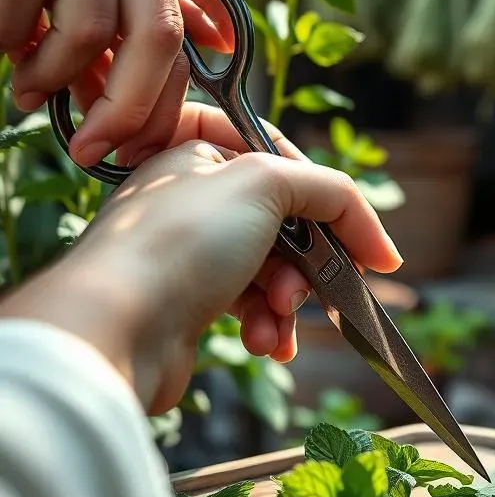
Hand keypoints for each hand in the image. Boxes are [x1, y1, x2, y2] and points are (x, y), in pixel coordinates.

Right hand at [0, 0, 232, 167]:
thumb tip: (212, 46)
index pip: (179, 24)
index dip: (168, 95)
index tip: (144, 142)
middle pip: (157, 36)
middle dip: (130, 107)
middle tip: (94, 148)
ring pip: (87, 33)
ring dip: (54, 76)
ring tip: (27, 88)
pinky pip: (22, 17)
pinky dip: (8, 45)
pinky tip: (1, 44)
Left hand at [0, 108, 403, 413]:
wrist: (115, 331)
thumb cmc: (180, 243)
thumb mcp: (265, 184)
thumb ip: (330, 192)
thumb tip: (377, 244)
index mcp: (198, 152)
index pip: (284, 159)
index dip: (328, 197)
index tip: (366, 241)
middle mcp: (191, 198)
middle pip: (285, 220)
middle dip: (310, 260)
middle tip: (329, 286)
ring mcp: (189, 252)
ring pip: (272, 268)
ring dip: (287, 300)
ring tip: (278, 321)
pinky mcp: (189, 302)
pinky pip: (250, 306)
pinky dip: (266, 326)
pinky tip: (265, 344)